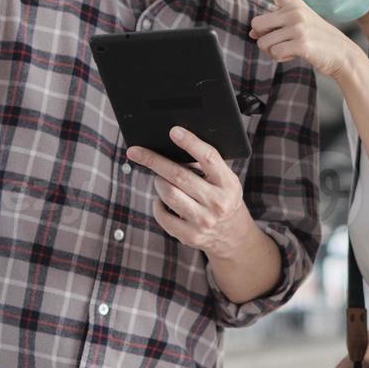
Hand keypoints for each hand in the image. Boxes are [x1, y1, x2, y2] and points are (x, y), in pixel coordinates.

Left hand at [128, 126, 250, 256]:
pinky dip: (158, 203)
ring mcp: (203, 221)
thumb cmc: (223, 197)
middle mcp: (217, 202)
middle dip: (154, 160)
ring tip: (161, 179)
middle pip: (179, 175)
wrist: (232, 234)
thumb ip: (207, 165)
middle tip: (136, 152)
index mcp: (228, 183)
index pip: (209, 158)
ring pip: (168, 193)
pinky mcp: (190, 235)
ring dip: (159, 182)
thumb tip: (172, 146)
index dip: (191, 143)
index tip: (174, 131)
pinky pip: (162, 214)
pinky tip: (163, 200)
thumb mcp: (225, 179)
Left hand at [240, 0, 362, 80]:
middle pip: (256, 23)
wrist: (343, 53)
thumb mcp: (297, 26)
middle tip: (280, 41)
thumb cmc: (317, 39)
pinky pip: (274, 53)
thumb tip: (252, 33)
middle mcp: (295, 11)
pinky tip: (293, 55)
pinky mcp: (302, 43)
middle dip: (263, 36)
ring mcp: (299, 26)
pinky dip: (280, 58)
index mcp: (293, 3)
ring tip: (289, 49)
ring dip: (271, 51)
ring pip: (263, 42)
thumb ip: (274, 25)